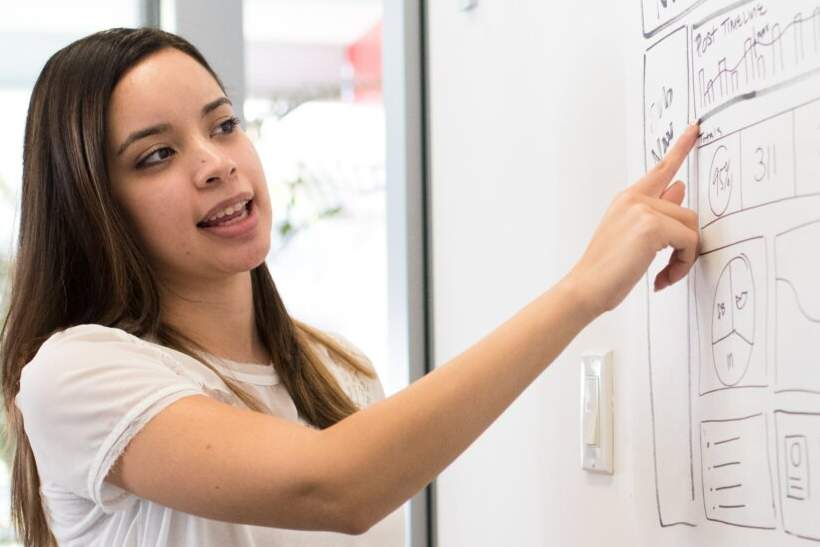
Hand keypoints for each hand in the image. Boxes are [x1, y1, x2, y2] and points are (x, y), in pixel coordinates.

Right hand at [564, 121, 700, 317]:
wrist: (585, 287)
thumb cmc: (605, 269)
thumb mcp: (632, 237)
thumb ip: (657, 212)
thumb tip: (680, 189)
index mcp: (627, 199)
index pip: (660, 170)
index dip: (681, 148)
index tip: (695, 129)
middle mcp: (634, 199)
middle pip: (687, 212)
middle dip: (685, 245)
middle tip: (670, 270)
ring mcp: (642, 209)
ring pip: (690, 228)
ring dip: (684, 257)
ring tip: (664, 275)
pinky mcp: (651, 226)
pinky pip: (688, 242)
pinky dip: (682, 265)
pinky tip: (661, 278)